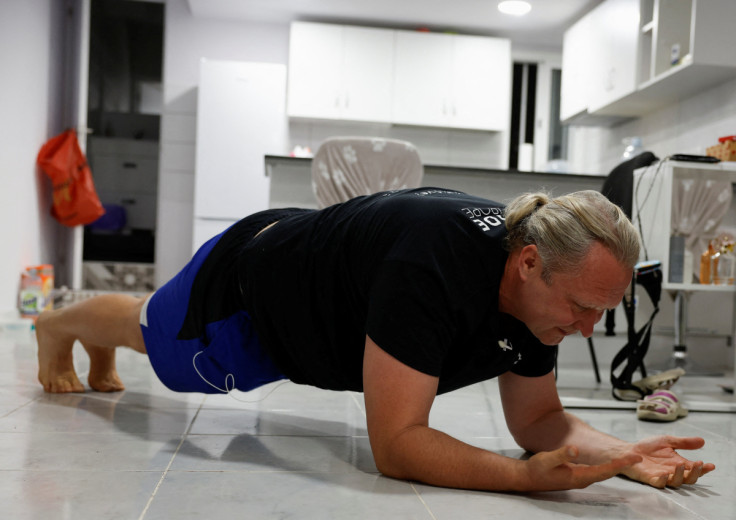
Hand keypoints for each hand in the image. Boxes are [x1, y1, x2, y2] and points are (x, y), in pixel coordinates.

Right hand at [522, 445, 641, 490]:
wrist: (529, 478)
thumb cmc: (537, 469)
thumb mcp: (547, 459)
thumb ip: (561, 454)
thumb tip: (576, 449)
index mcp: (579, 477)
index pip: (604, 470)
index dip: (619, 464)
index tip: (632, 459)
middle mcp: (583, 479)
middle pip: (607, 472)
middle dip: (622, 465)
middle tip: (638, 458)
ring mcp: (581, 478)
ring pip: (603, 472)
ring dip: (617, 466)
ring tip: (629, 459)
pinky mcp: (577, 475)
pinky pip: (597, 471)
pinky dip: (607, 466)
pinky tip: (612, 462)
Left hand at [620, 435, 715, 487]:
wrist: (630, 450)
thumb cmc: (649, 447)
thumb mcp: (668, 441)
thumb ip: (684, 442)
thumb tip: (702, 441)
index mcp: (679, 464)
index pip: (694, 469)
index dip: (703, 469)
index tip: (711, 465)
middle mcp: (673, 472)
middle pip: (689, 479)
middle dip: (695, 473)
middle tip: (698, 464)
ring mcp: (662, 476)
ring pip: (676, 482)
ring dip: (680, 475)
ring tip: (680, 464)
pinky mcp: (650, 479)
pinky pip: (658, 483)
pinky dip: (663, 480)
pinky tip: (665, 474)